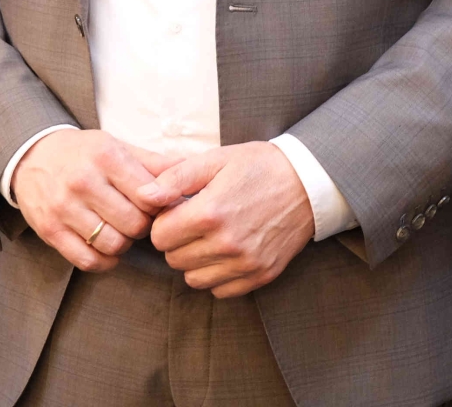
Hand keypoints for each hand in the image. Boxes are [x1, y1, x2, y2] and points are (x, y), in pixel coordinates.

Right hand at [12, 128, 177, 270]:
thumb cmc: (84, 153)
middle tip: (139, 219)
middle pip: (134, 223)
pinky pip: (88, 260)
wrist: (32, 156)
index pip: (149, 195)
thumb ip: (153, 163)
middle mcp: (83, 181)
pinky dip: (104, 261)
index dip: (159, 206)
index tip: (156, 205)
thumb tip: (190, 169)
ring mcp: (63, 207)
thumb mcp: (117, 146)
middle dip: (143, 226)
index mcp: (105, 156)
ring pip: (113, 244)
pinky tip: (106, 248)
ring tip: (121, 231)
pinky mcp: (49, 230)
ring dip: (124, 244)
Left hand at [141, 141, 313, 297]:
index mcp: (210, 213)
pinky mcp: (261, 275)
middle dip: (177, 241)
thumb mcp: (215, 160)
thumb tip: (143, 196)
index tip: (178, 210)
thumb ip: (174, 178)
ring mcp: (245, 263)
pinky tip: (226, 252)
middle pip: (174, 259)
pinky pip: (220, 291)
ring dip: (194, 261)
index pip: (159, 236)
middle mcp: (226, 244)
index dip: (164, 222)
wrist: (308, 182)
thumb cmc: (258, 166)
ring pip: (193, 279)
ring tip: (210, 237)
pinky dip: (217, 275)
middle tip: (194, 222)